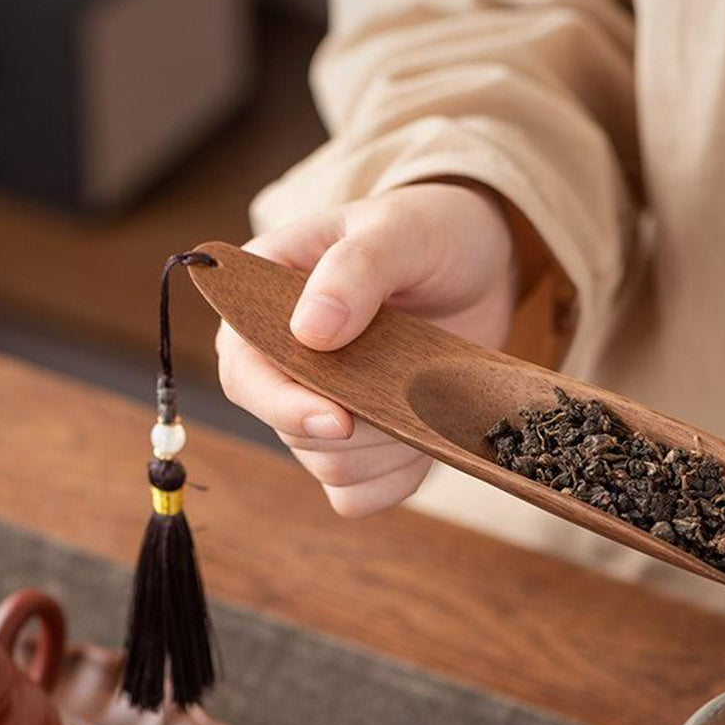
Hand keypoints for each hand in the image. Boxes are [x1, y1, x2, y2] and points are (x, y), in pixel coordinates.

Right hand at [216, 182, 516, 515]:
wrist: (479, 262)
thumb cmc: (430, 231)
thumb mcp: (399, 231)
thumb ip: (355, 270)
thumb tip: (310, 330)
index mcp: (264, 303)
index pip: (244, 373)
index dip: (282, 404)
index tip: (339, 418)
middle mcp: (281, 364)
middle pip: (292, 433)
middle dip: (362, 422)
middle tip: (418, 380)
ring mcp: (322, 408)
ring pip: (332, 468)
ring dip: (390, 447)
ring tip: (431, 391)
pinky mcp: (361, 442)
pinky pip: (360, 493)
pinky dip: (396, 478)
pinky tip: (427, 435)